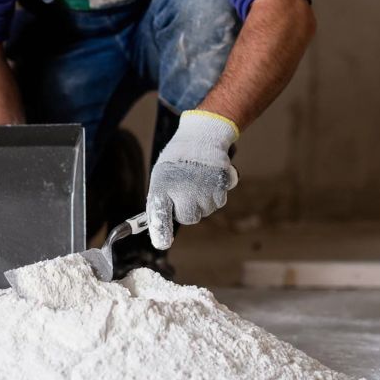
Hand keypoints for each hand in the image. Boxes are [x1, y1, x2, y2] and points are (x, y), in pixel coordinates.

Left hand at [147, 110, 238, 248]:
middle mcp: (184, 190)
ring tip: (197, 181)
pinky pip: (218, 201)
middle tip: (185, 192)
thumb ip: (159, 202)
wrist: (201, 136)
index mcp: (164, 187)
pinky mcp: (221, 186)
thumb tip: (157, 228)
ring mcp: (204, 189)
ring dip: (202, 201)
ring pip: (205, 211)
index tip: (162, 242)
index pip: (160, 216)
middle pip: (189, 218)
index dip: (161, 233)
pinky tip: (208, 179)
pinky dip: (215, 194)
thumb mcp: (160, 179)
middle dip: (187, 210)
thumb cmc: (177, 160)